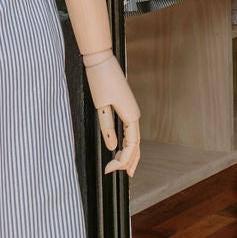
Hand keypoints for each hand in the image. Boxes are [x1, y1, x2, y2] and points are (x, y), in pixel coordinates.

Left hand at [84, 55, 140, 176]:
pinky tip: (122, 148)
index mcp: (131, 116)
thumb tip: (112, 147)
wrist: (101, 60)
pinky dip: (128, 143)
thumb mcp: (101, 106)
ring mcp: (131, 111)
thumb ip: (107, 127)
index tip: (108, 170)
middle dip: (131, 161)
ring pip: (135, 138)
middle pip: (137, 145)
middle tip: (126, 177)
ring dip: (131, 154)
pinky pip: (130, 130)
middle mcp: (134, 115)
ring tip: (127, 168)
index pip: (131, 146)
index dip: (122, 161)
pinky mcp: (126, 108)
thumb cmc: (100, 81)